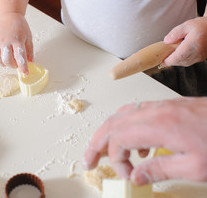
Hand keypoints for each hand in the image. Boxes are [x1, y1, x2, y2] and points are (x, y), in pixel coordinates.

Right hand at [0, 13, 33, 73]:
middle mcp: (6, 41)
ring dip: (4, 64)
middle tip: (16, 64)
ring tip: (8, 60)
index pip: (20, 56)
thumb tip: (30, 62)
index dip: (23, 67)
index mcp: (17, 40)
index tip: (25, 73)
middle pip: (7, 60)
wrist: (8, 16)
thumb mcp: (28, 36)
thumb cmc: (19, 26)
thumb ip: (29, 50)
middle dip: (13, 66)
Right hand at [84, 97, 206, 184]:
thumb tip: (136, 177)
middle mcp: (154, 112)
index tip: (127, 176)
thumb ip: (160, 170)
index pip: (120, 140)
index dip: (117, 160)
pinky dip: (127, 127)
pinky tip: (137, 145)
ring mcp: (160, 107)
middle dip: (97, 142)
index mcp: (159, 126)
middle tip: (88, 159)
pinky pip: (136, 113)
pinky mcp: (167, 107)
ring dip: (108, 133)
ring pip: (121, 115)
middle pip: (113, 123)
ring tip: (102, 150)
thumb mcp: (196, 168)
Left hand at [162, 17, 206, 66]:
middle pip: (181, 61)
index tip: (162, 61)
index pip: (179, 56)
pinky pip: (189, 62)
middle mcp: (198, 51)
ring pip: (184, 63)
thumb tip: (166, 41)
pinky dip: (181, 60)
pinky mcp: (201, 58)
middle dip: (171, 61)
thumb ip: (175, 33)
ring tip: (170, 55)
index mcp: (194, 43)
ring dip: (176, 61)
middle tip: (163, 56)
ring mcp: (200, 56)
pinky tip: (178, 55)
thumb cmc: (201, 26)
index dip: (169, 60)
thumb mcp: (186, 25)